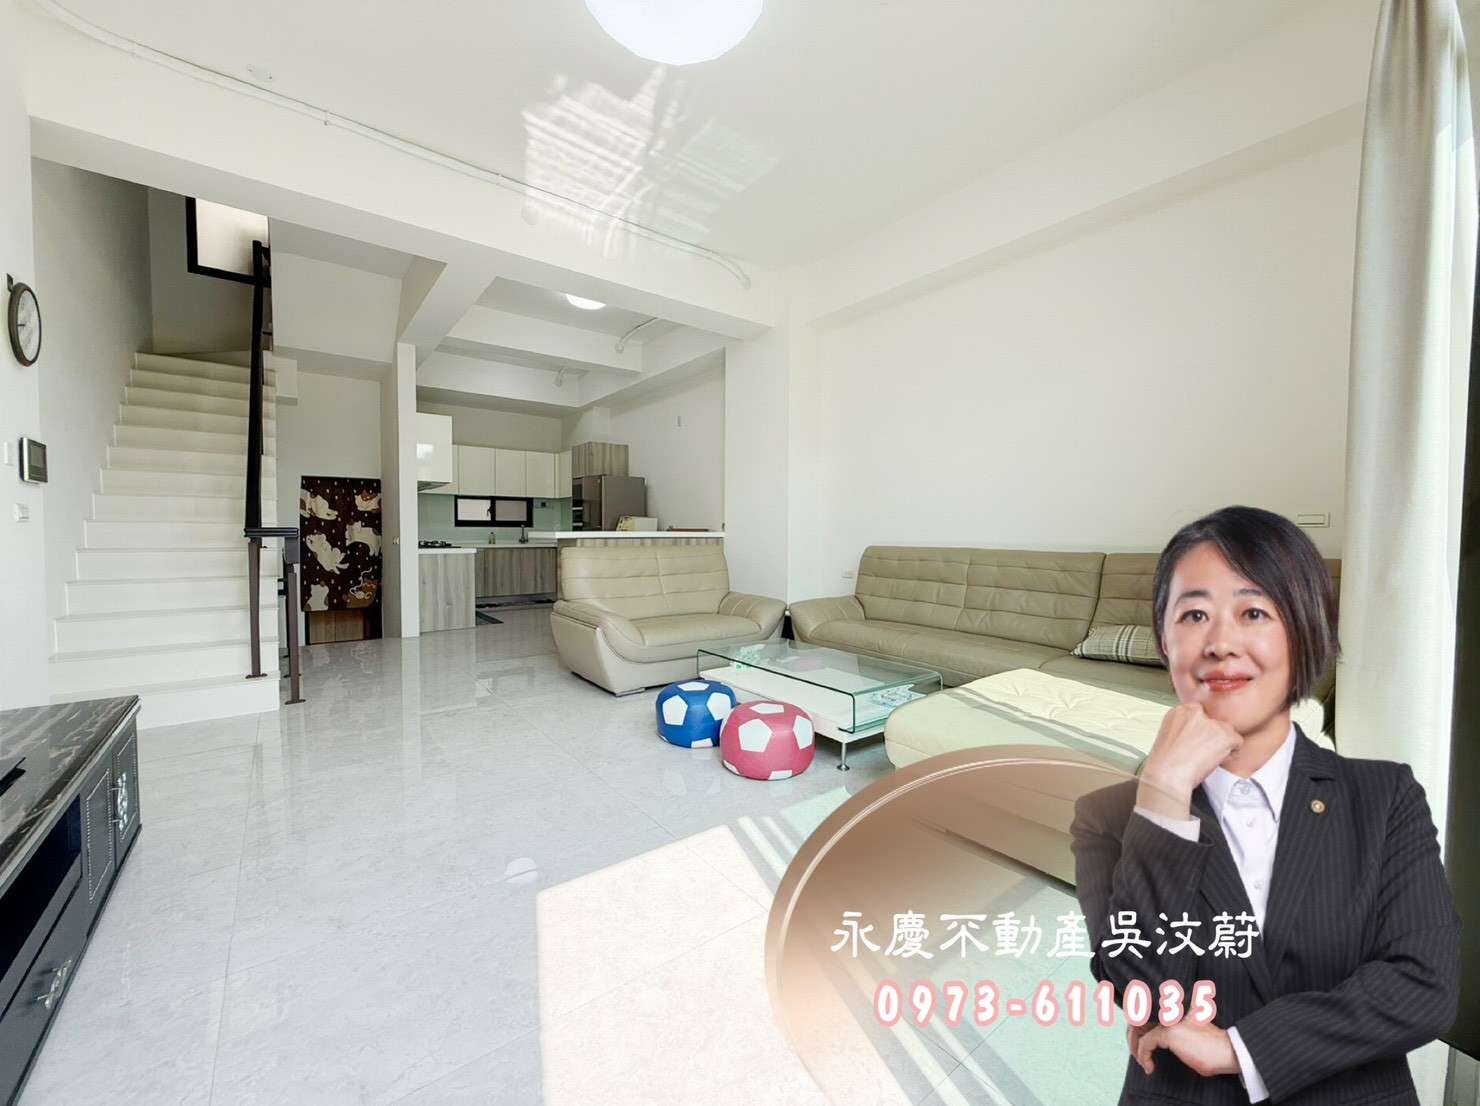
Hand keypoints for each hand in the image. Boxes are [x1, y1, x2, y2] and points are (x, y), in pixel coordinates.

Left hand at [1131, 1020, 1239, 1078]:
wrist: (1227, 1052)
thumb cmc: (1211, 1049)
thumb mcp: (1188, 1035)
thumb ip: (1171, 1031)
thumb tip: (1149, 1038)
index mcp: (1173, 1008)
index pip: (1146, 1011)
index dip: (1138, 1026)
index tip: (1137, 1042)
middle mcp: (1168, 1010)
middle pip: (1137, 1018)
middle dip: (1133, 1036)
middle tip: (1138, 1054)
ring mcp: (1168, 1020)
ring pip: (1137, 1029)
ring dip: (1135, 1047)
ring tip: (1142, 1061)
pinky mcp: (1169, 1033)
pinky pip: (1145, 1043)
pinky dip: (1143, 1056)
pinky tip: (1149, 1066)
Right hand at [1137, 703, 1242, 818]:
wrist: (1167, 777)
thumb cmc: (1165, 764)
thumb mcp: (1169, 736)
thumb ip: (1185, 728)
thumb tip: (1198, 733)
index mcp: (1179, 711)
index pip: (1200, 712)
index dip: (1201, 728)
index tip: (1198, 739)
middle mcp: (1195, 713)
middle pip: (1214, 720)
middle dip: (1212, 735)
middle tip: (1202, 751)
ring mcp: (1211, 723)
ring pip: (1227, 730)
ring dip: (1222, 743)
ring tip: (1208, 757)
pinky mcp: (1224, 735)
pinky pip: (1237, 741)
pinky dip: (1232, 752)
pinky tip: (1217, 760)